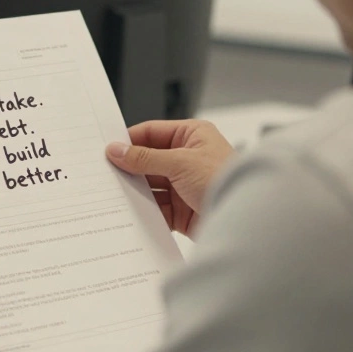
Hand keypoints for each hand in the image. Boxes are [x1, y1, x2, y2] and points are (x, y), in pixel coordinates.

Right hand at [106, 119, 234, 237]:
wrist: (247, 218)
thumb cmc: (224, 180)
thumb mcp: (180, 162)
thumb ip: (145, 157)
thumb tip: (117, 150)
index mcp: (192, 136)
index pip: (152, 133)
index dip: (129, 141)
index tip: (108, 150)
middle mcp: (188, 158)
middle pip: (148, 160)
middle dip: (130, 169)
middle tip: (106, 173)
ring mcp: (184, 185)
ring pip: (151, 186)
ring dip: (136, 191)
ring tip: (115, 194)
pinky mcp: (183, 210)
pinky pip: (157, 208)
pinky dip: (145, 211)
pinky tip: (131, 212)